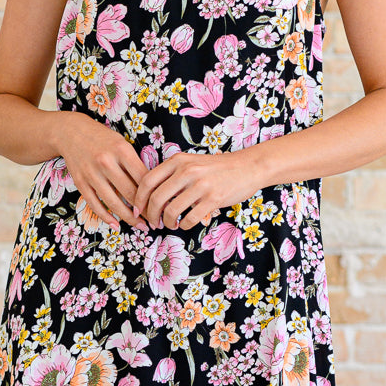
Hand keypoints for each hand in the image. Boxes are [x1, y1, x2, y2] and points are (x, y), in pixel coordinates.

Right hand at [56, 113, 150, 231]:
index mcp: (121, 150)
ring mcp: (91, 174)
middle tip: (155, 221)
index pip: (143, 178)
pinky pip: (95, 205)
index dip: (154, 195)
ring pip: (114, 202)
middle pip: (130, 193)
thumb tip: (153, 188)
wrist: (71, 132)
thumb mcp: (122, 144)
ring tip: (140, 225)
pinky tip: (116, 225)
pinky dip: (106, 217)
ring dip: (129, 218)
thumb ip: (135, 164)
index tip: (161, 206)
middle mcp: (106, 162)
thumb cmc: (103, 139)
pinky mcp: (80, 182)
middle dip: (145, 210)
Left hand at [131, 148, 266, 229]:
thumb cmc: (216, 168)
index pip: (148, 181)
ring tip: (171, 224)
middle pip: (156, 198)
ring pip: (171, 211)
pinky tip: (185, 224)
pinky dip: (184, 225)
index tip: (138, 209)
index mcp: (178, 160)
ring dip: (167, 222)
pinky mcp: (213, 199)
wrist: (247, 167)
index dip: (138, 198)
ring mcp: (200, 185)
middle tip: (153, 222)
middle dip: (150, 215)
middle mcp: (187, 171)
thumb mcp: (191, 162)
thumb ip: (172, 174)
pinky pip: (189, 219)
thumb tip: (150, 197)